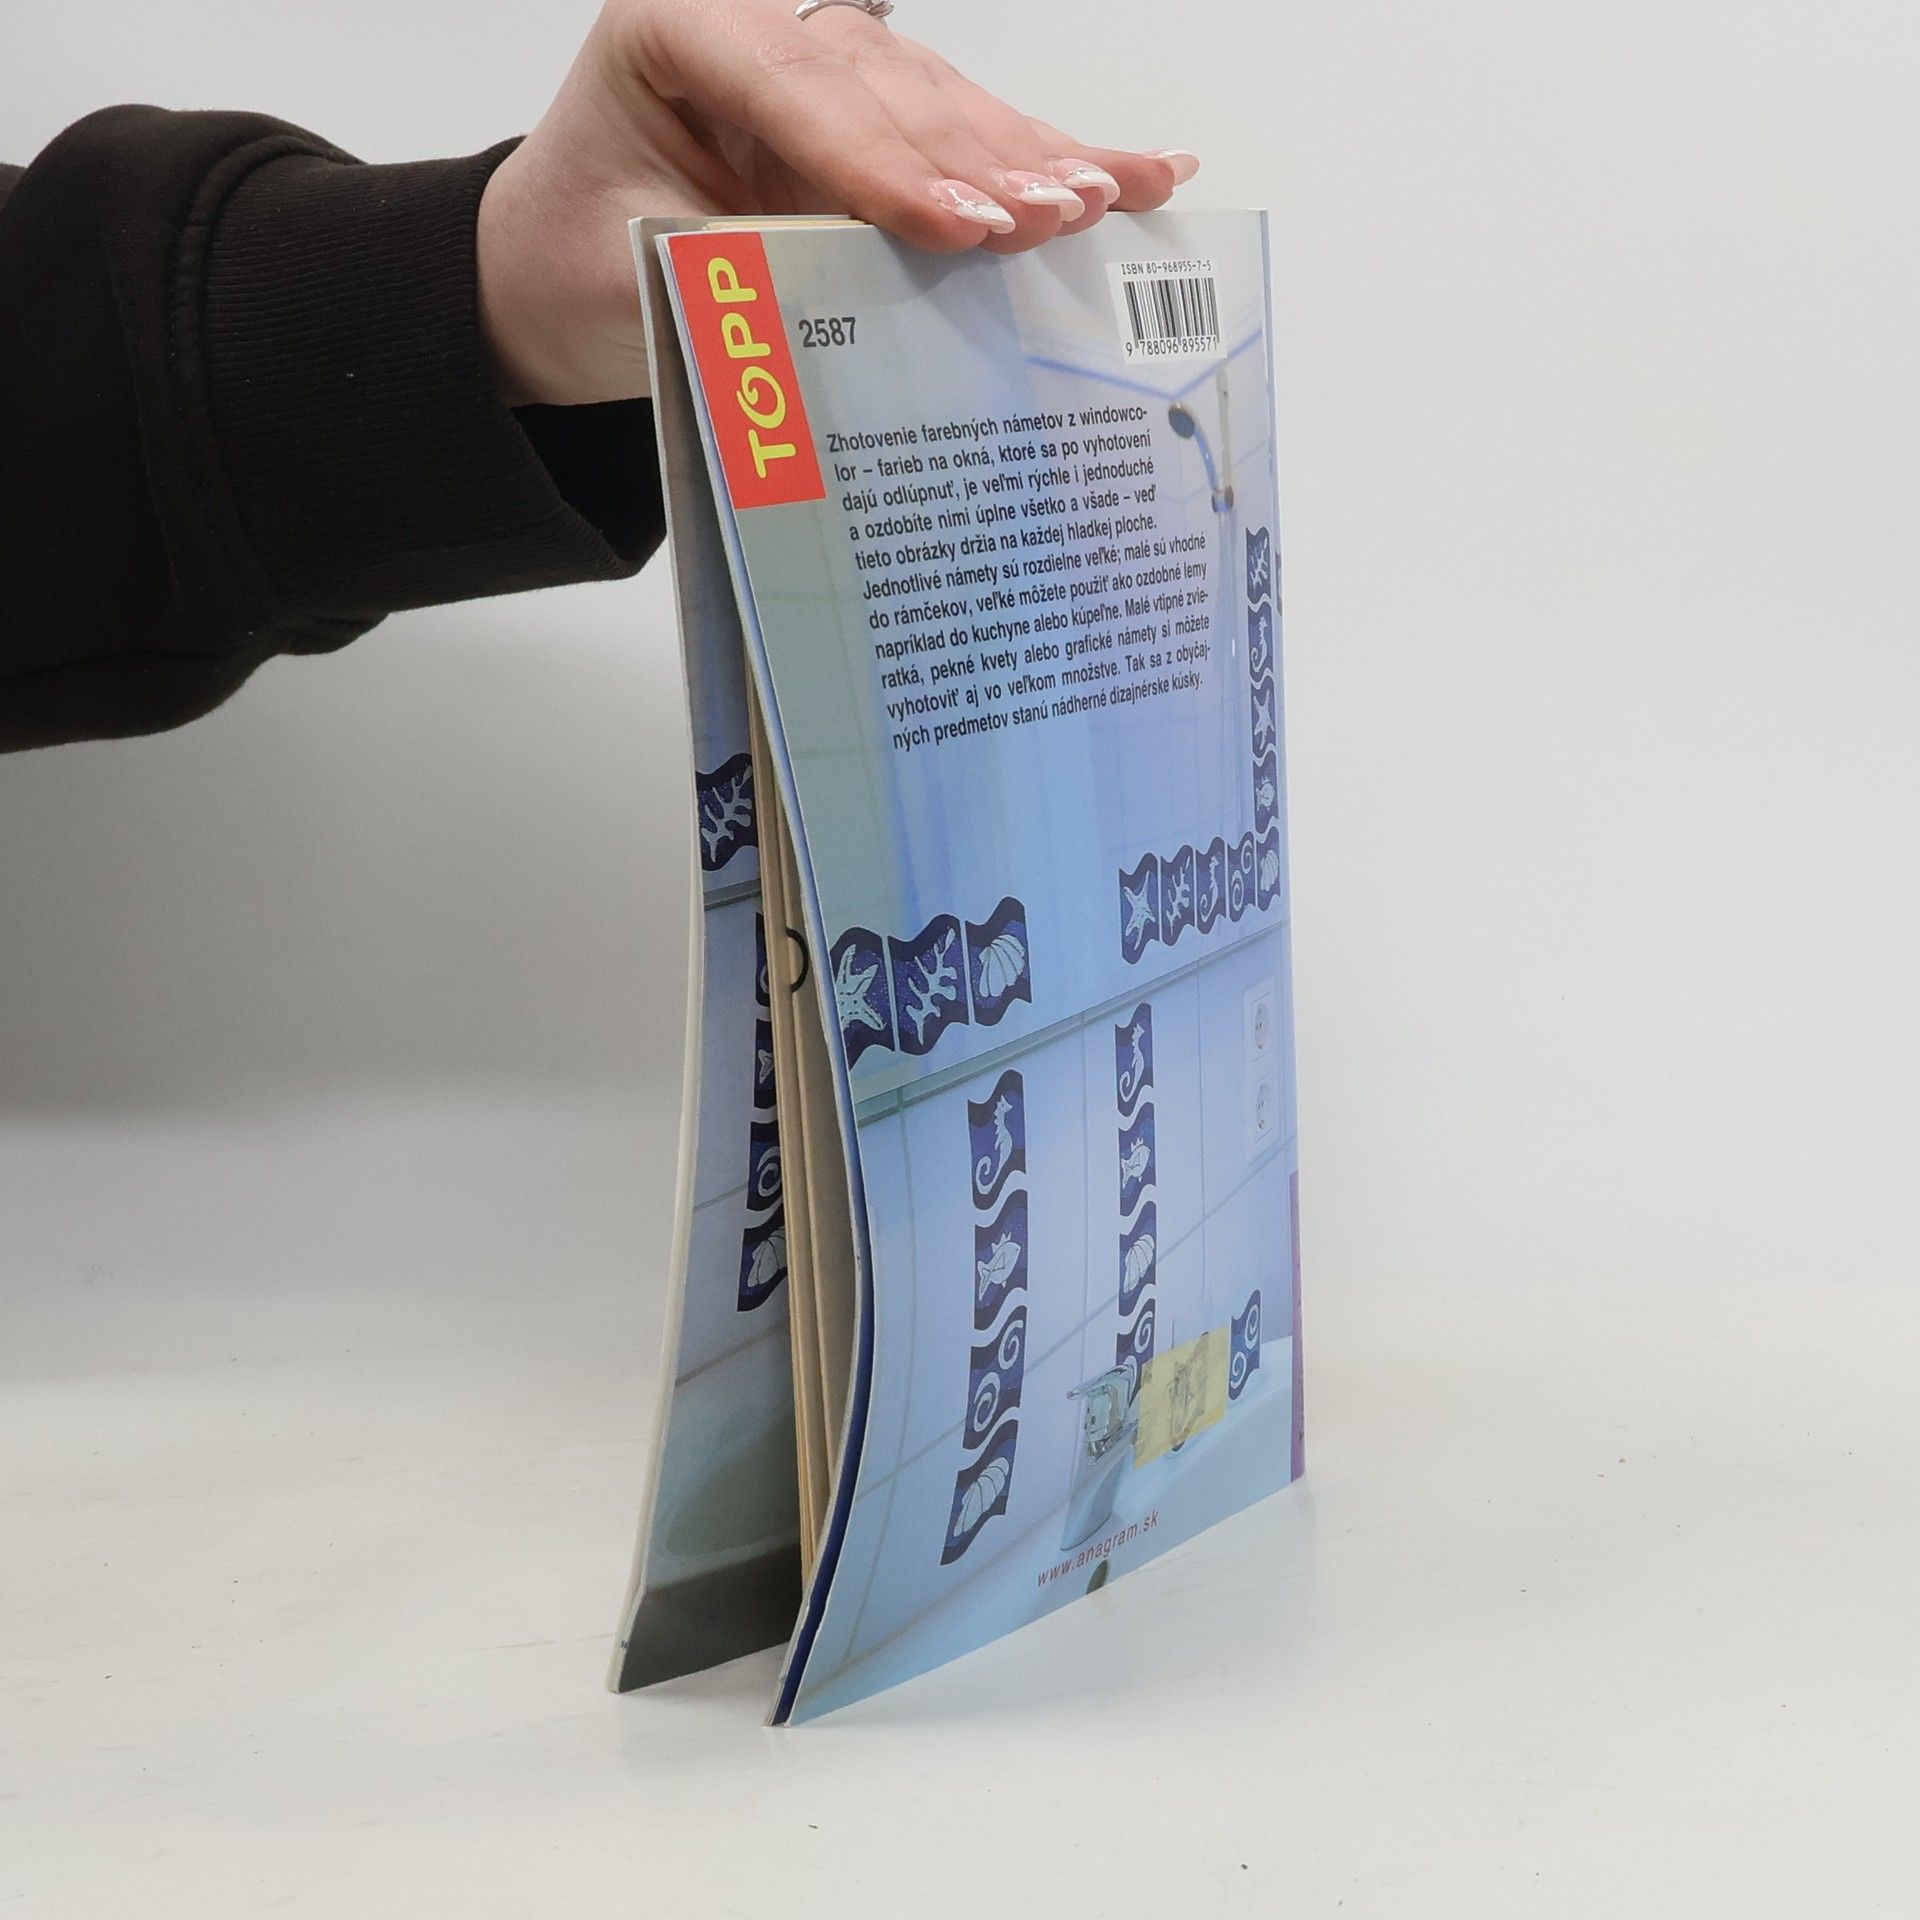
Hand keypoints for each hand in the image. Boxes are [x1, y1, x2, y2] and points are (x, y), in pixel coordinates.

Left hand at [476, 0, 1198, 406]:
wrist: (552, 275)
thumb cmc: (576, 269)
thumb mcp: (639, 278)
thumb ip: (750, 275)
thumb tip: (874, 306)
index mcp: (674, 31)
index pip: (798, 92)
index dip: (884, 166)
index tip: (959, 231)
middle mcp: (757, 27)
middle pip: (888, 89)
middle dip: (980, 161)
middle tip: (1061, 214)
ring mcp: (821, 65)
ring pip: (942, 101)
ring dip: (1032, 157)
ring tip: (1110, 199)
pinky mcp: (866, 116)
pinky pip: (962, 131)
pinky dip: (1043, 156)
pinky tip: (1134, 167)